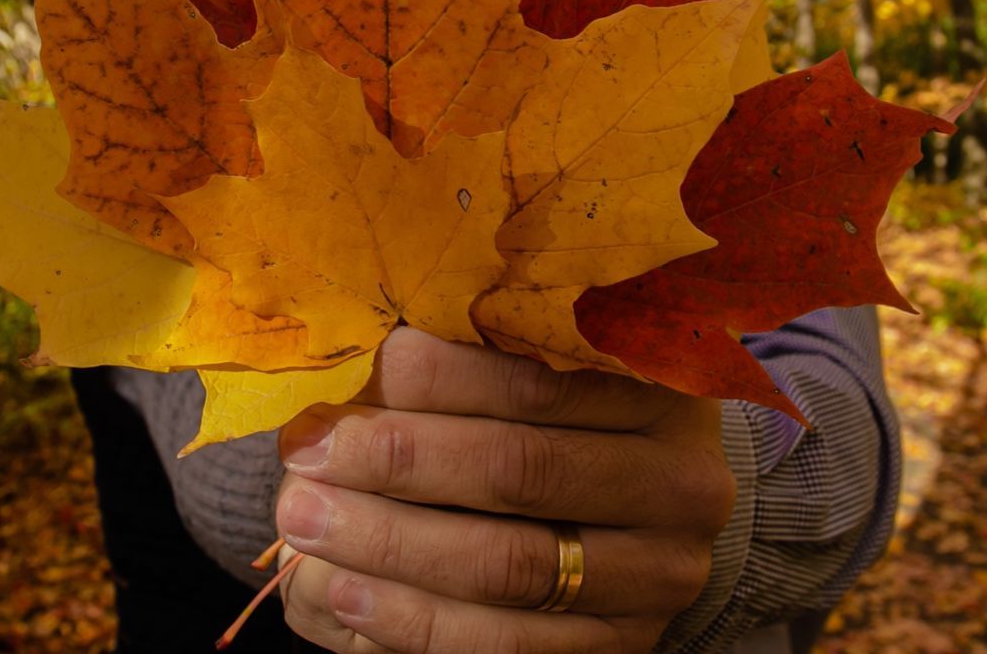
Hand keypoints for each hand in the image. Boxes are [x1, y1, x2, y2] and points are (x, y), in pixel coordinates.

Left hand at [272, 328, 734, 653]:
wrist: (628, 512)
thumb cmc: (554, 415)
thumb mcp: (531, 366)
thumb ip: (456, 362)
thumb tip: (356, 371)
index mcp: (663, 390)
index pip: (540, 379)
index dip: (440, 376)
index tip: (357, 372)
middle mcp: (683, 487)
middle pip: (521, 472)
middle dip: (400, 463)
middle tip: (308, 455)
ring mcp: (656, 580)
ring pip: (507, 568)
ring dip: (389, 546)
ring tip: (303, 522)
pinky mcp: (617, 650)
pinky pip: (504, 648)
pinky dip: (411, 621)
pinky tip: (343, 593)